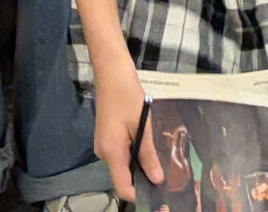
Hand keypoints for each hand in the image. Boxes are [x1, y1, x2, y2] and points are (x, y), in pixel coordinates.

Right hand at [91, 50, 160, 201]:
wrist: (111, 71)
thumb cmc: (127, 95)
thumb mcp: (142, 124)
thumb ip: (148, 154)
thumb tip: (156, 180)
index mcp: (111, 152)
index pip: (122, 187)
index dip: (138, 195)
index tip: (157, 196)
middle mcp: (103, 153)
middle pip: (123, 177)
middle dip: (142, 179)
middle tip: (164, 176)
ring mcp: (103, 146)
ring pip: (122, 166)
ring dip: (138, 166)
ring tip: (158, 161)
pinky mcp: (106, 139)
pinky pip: (120, 155)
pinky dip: (133, 156)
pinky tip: (146, 147)